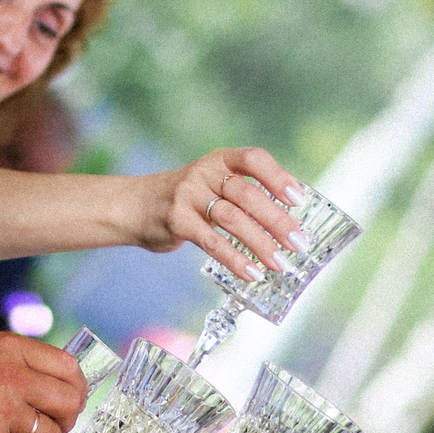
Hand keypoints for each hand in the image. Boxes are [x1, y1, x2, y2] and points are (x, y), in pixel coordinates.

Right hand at [0, 332, 88, 432]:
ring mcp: (4, 411)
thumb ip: (20, 360)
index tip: (72, 401)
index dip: (77, 388)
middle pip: (68, 403)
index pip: (68, 367)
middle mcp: (14, 377)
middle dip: (66, 420)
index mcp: (13, 348)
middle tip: (54, 427)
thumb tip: (57, 380)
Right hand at [143, 148, 304, 285]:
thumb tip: (288, 221)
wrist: (134, 206)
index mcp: (220, 160)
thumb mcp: (212, 183)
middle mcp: (205, 173)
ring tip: (280, 264)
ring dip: (260, 243)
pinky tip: (251, 273)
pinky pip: (211, 242)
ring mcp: (188, 195)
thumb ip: (243, 193)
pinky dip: (234, 259)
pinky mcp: (176, 221)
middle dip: (277, 220)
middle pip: (248, 194)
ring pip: (232, 219)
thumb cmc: (186, 199)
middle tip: (299, 243)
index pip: (254, 159)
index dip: (279, 177)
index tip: (299, 200)